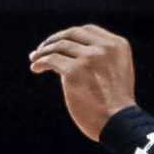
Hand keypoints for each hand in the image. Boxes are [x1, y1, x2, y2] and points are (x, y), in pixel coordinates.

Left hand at [28, 24, 138, 141]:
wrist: (118, 122)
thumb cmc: (116, 105)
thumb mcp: (117, 72)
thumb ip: (102, 59)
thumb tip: (73, 56)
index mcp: (117, 45)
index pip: (88, 30)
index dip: (70, 35)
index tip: (59, 42)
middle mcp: (103, 48)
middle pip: (72, 34)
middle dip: (54, 39)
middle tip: (41, 49)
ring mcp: (89, 58)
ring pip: (59, 46)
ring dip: (43, 51)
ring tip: (34, 59)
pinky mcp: (74, 72)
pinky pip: (51, 60)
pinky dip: (40, 62)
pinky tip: (36, 68)